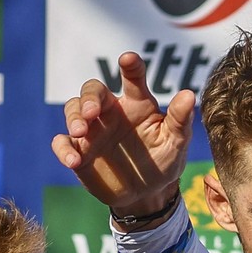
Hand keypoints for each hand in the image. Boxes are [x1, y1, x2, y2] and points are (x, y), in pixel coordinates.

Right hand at [50, 52, 196, 217]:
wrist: (149, 193)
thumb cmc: (164, 161)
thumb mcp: (176, 142)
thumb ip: (180, 119)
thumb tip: (189, 94)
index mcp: (137, 104)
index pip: (133, 79)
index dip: (131, 67)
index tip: (128, 59)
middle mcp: (111, 111)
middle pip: (93, 90)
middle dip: (89, 98)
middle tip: (92, 113)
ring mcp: (92, 130)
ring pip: (73, 109)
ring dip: (73, 118)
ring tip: (79, 132)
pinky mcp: (80, 150)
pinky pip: (62, 143)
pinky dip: (64, 150)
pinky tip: (74, 161)